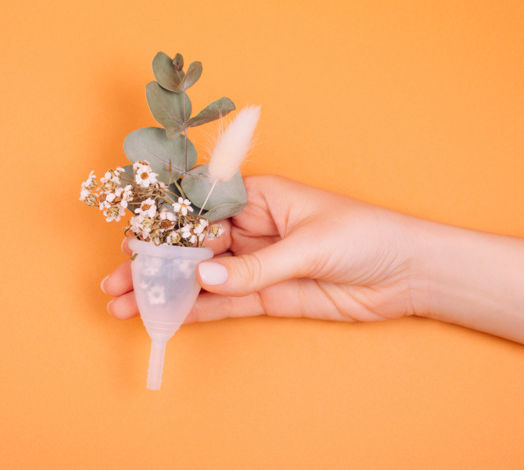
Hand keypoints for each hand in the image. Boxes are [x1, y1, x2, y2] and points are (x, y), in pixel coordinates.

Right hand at [102, 175, 418, 323]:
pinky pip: (225, 303)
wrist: (407, 273)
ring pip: (202, 278)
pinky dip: (196, 311)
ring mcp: (256, 263)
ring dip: (166, 292)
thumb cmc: (366, 236)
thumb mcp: (309, 245)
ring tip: (126, 306)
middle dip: (154, 264)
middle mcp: (251, 227)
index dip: (165, 227)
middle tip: (116, 282)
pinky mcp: (267, 295)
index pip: (200, 209)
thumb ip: (254, 266)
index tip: (133, 243)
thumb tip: (204, 277)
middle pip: (191, 246)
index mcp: (259, 196)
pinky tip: (165, 318)